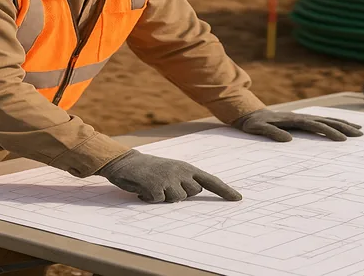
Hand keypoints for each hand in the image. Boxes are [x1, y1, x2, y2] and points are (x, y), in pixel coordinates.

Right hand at [97, 150, 241, 202]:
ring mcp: (169, 178)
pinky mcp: (156, 186)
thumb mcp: (172, 171)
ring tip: (154, 186)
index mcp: (187, 167)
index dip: (224, 190)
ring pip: (177, 200)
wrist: (125, 162)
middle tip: (165, 185)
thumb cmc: (151, 169)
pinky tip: (144, 189)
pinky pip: (158, 201)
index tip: (238, 199)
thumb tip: (193, 193)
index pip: (210, 180)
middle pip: (193, 193)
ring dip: (165, 197)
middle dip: (181, 194)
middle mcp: (181, 171)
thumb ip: (185, 180)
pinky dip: (150, 198)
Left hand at [232, 109, 363, 141]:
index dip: (329, 131)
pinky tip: (343, 127)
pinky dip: (334, 123)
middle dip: (344, 127)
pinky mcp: (302, 120)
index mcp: (293, 119)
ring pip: (327, 120)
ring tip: (359, 130)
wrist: (250, 113)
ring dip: (343, 124)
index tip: (342, 139)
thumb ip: (272, 133)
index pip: (315, 125)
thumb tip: (289, 140)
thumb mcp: (258, 128)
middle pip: (326, 121)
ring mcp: (302, 117)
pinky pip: (322, 121)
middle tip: (360, 134)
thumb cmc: (253, 124)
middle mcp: (301, 117)